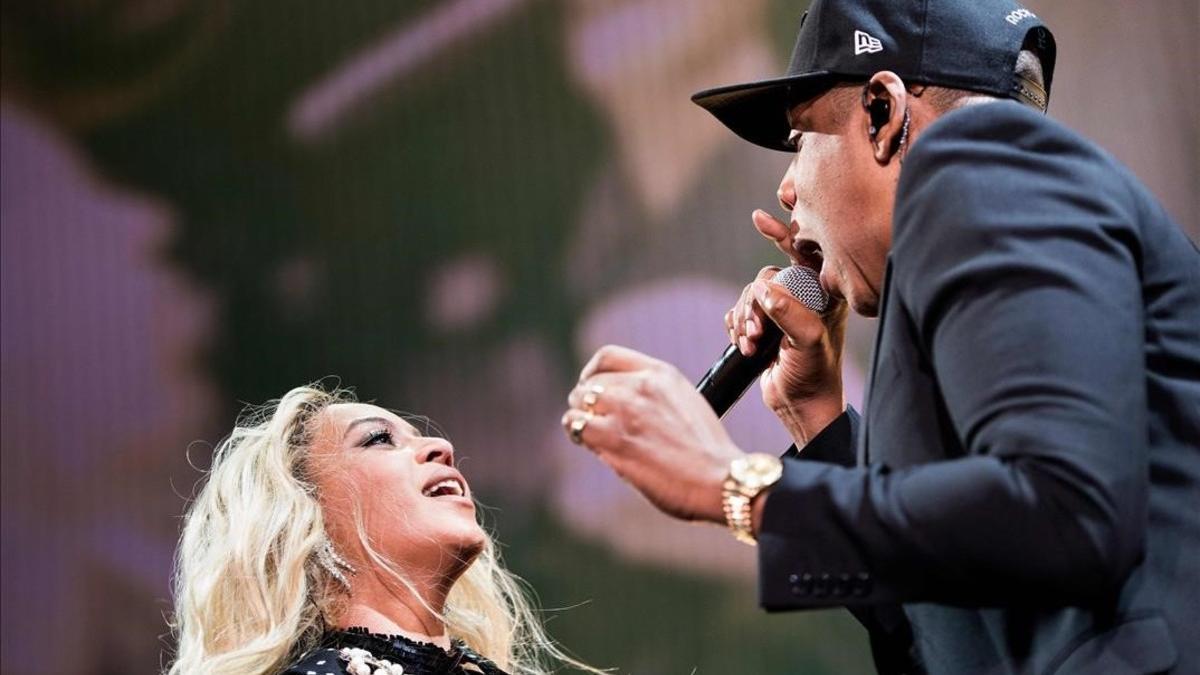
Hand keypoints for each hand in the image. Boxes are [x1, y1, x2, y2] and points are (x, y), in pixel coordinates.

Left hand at [563, 345, 744, 523]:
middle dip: (586, 401)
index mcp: (662, 373)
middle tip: (592, 420)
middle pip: (590, 382)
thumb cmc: (708, 453)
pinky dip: (577, 433)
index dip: (592, 372)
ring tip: (588, 433)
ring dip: (579, 417)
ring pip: (578, 402)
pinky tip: (588, 443)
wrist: (720, 478)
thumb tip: (622, 406)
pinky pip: (576, 425)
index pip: (608, 357)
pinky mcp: (614, 438)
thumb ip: (656, 397)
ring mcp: (626, 410)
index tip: (590, 386)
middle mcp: (641, 385)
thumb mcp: (686, 404)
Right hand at [724, 210, 847, 443]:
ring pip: (749, 296)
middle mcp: (803, 298)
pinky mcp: (764, 326)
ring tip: (752, 344)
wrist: (800, 406)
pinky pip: (739, 312)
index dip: (782, 234)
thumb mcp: (808, 341)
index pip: (802, 254)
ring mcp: (782, 312)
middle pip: (766, 277)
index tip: (759, 219)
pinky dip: (736, 327)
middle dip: (754, 303)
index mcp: (823, 294)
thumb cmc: (815, 374)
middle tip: (757, 331)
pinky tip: (745, 345)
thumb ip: (788, 312)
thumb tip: (763, 289)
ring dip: (744, 320)